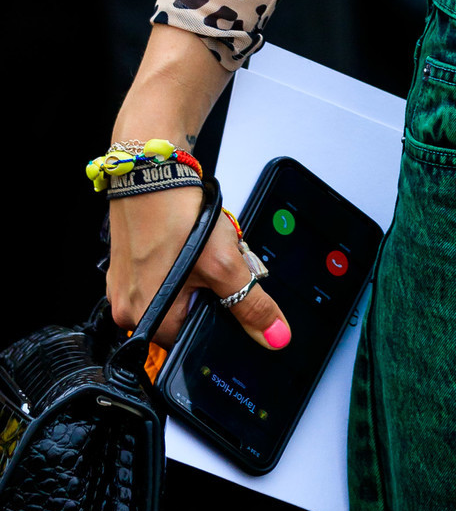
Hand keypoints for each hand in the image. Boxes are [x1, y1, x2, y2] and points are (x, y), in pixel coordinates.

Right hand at [108, 174, 289, 352]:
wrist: (152, 171)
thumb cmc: (175, 214)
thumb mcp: (224, 265)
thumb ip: (251, 305)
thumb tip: (275, 335)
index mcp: (145, 320)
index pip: (191, 338)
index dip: (216, 316)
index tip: (224, 290)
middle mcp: (127, 308)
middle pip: (184, 314)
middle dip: (207, 292)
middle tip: (213, 263)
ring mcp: (125, 284)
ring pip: (177, 292)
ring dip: (197, 275)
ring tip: (201, 248)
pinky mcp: (127, 263)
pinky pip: (162, 274)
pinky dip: (182, 261)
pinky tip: (186, 240)